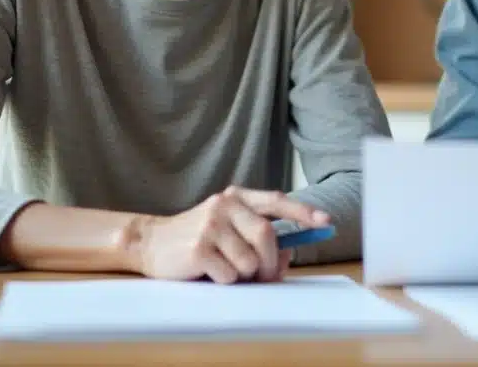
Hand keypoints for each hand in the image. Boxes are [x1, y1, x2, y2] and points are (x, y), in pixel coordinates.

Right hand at [133, 186, 329, 282]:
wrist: (151, 243)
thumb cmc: (198, 239)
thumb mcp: (229, 232)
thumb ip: (259, 239)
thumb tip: (289, 254)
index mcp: (236, 197)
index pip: (276, 201)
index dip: (303, 212)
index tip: (326, 222)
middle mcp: (225, 205)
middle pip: (267, 236)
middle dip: (271, 262)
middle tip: (265, 277)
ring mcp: (210, 224)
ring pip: (250, 260)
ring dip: (245, 275)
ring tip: (227, 270)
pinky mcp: (198, 247)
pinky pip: (230, 274)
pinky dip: (226, 281)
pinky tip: (209, 272)